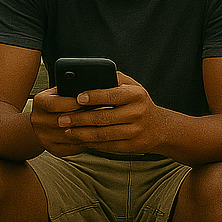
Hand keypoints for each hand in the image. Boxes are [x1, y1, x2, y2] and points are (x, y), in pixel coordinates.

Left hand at [38, 72, 167, 155]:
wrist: (159, 127)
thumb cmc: (139, 103)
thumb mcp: (133, 86)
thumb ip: (114, 79)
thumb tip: (89, 76)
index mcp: (137, 95)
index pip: (111, 95)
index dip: (92, 97)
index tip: (76, 98)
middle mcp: (138, 113)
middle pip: (102, 117)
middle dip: (79, 119)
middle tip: (61, 119)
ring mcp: (136, 131)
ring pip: (102, 134)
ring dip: (81, 133)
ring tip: (67, 131)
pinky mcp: (132, 145)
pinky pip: (107, 145)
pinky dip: (91, 143)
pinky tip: (80, 139)